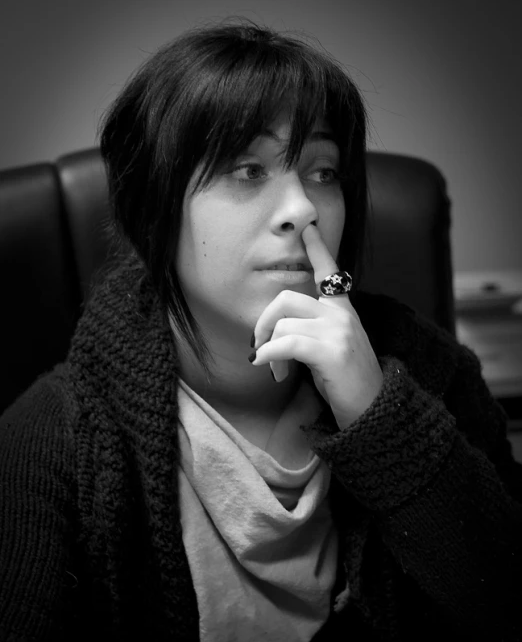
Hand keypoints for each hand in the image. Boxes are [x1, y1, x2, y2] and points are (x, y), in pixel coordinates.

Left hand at [251, 223, 382, 429]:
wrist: (373, 411)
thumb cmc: (347, 383)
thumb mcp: (331, 348)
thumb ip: (312, 329)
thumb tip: (274, 330)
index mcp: (343, 310)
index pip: (330, 272)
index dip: (318, 249)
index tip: (309, 229)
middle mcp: (342, 315)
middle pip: (286, 299)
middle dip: (263, 322)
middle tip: (259, 347)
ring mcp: (339, 331)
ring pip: (283, 324)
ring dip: (268, 349)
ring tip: (275, 370)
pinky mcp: (332, 351)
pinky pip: (287, 343)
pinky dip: (269, 355)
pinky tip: (268, 367)